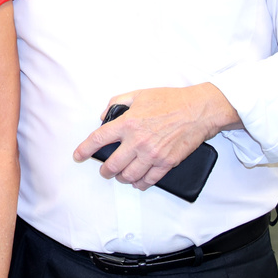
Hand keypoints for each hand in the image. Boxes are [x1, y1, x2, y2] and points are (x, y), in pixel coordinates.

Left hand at [73, 84, 238, 189]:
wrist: (198, 110)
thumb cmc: (171, 100)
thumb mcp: (139, 94)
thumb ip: (117, 103)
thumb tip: (104, 116)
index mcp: (128, 123)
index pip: (98, 139)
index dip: (85, 150)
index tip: (78, 156)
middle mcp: (137, 141)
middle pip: (112, 164)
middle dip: (104, 170)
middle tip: (104, 171)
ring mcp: (152, 154)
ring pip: (129, 176)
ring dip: (121, 178)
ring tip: (120, 176)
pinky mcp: (166, 163)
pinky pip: (148, 180)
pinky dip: (141, 184)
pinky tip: (138, 182)